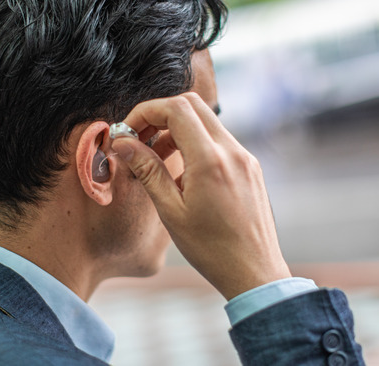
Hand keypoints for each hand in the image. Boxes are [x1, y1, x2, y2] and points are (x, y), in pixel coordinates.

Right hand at [111, 92, 290, 299]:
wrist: (254, 272)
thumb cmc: (211, 249)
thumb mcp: (170, 211)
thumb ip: (148, 170)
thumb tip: (123, 142)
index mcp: (210, 160)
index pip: (176, 109)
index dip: (145, 112)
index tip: (128, 132)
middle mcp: (232, 151)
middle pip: (191, 105)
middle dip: (160, 114)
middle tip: (139, 138)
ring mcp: (244, 157)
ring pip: (206, 121)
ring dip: (177, 129)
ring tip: (155, 157)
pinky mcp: (250, 167)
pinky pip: (219, 140)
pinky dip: (195, 142)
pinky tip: (181, 170)